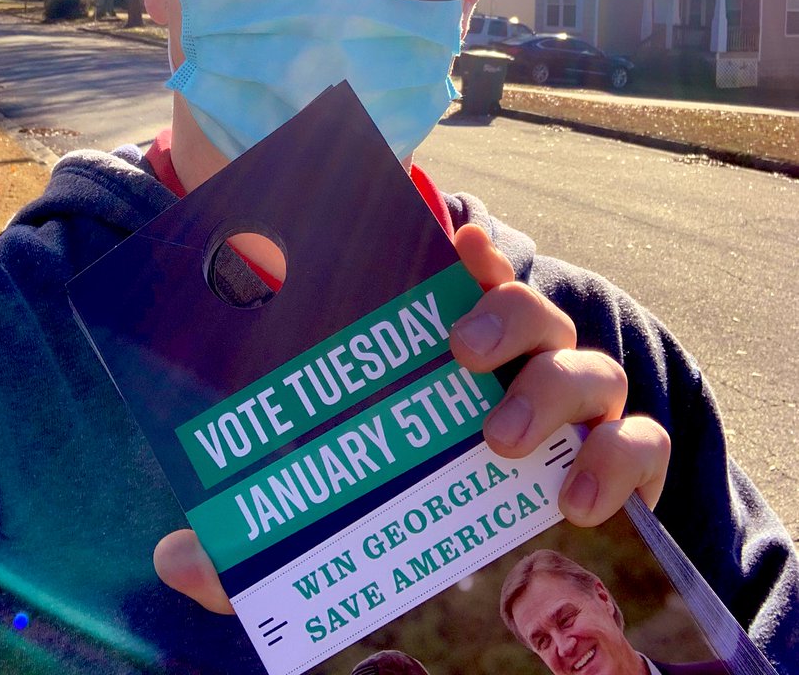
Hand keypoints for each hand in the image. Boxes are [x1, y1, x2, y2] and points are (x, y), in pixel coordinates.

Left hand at [155, 224, 670, 611]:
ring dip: (551, 390)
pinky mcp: (625, 464)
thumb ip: (260, 536)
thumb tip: (172, 562)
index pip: (469, 282)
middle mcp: (524, 369)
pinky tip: (579, 501)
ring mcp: (581, 413)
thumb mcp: (338, 515)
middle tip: (459, 353)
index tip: (455, 237)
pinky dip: (620, 460)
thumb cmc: (421, 511)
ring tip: (499, 442)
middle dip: (500, 315)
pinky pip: (644, 441)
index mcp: (460, 357)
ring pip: (590, 365)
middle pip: (531, 310)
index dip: (466, 252)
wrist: (523, 578)